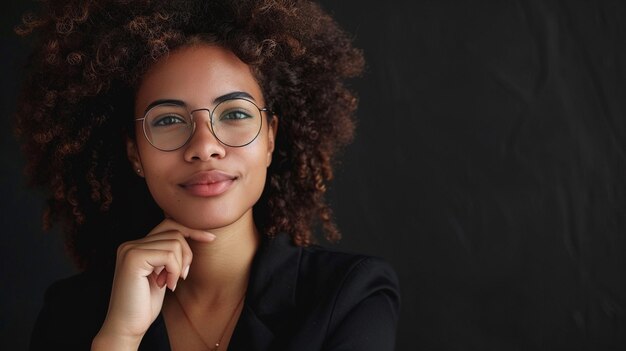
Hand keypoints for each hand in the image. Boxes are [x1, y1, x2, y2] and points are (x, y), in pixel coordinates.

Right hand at [92, 219, 214, 349]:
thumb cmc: (145, 304)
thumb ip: (169, 255)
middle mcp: (130, 244)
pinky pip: (169, 255)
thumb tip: (191, 236)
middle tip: (183, 276)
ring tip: (170, 283)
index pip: (169, 225)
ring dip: (180, 267)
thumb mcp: (162, 274)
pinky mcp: (134, 258)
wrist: (127, 326)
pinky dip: (175, 271)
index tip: (210, 238)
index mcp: (136, 246)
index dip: (192, 230)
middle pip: (175, 232)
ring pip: (175, 243)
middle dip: (187, 254)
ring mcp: (130, 249)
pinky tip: (167, 286)